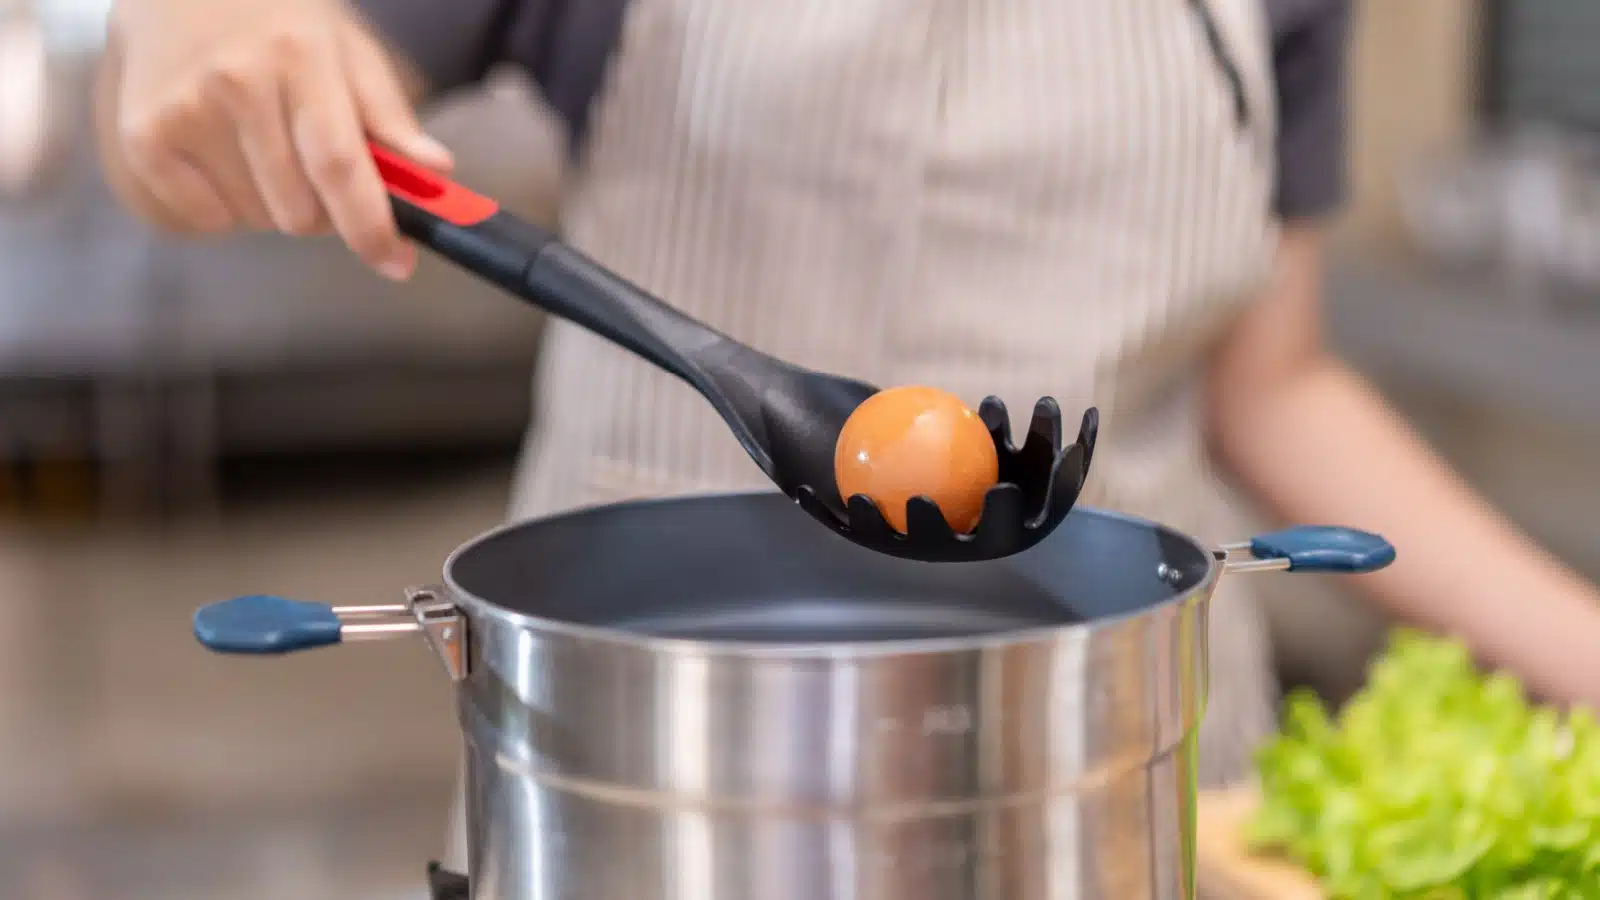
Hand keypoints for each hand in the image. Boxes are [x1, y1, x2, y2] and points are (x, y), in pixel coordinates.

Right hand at [96, 0, 452, 279]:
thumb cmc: (280, 25)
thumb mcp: (348, 51)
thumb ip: (390, 116)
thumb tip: (436, 170)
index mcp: (299, 58)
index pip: (338, 163)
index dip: (369, 225)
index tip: (396, 263)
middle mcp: (236, 82)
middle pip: (299, 209)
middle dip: (323, 214)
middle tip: (316, 172)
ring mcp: (183, 110)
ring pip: (256, 220)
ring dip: (274, 207)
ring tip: (264, 150)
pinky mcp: (144, 137)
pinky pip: (205, 220)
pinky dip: (225, 208)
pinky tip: (225, 158)